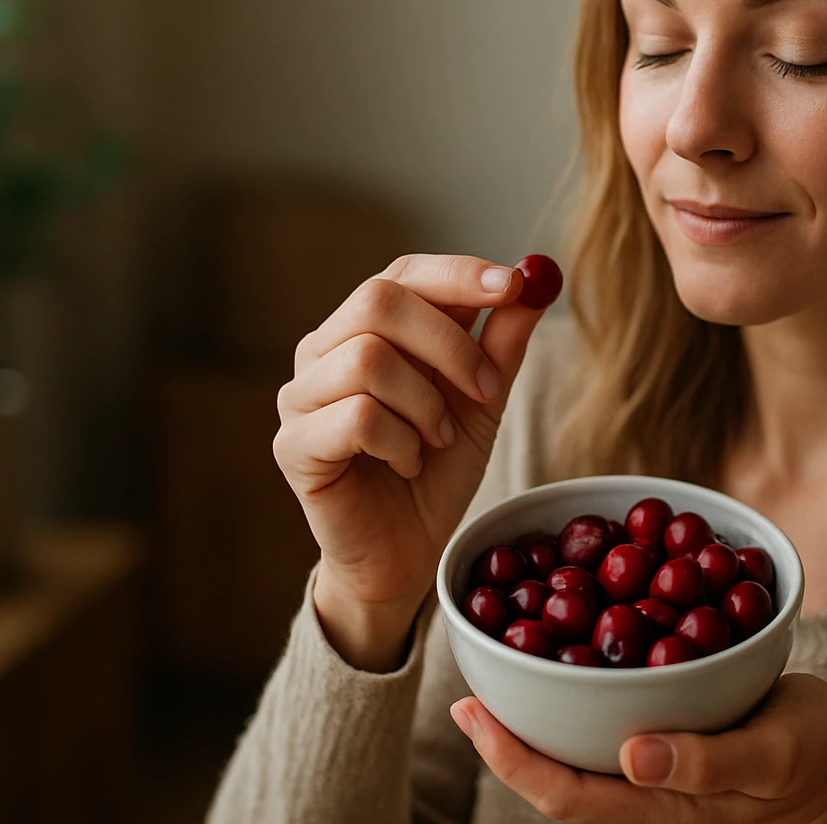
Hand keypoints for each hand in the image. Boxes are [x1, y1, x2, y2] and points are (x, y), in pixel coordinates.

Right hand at [272, 253, 552, 669]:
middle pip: (379, 300)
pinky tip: (408, 464)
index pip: (403, 273)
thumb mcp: (483, 401)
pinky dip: (401, 442)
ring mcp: (300, 397)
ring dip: (426, 403)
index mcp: (366, 328)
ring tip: (438, 439)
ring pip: (368, 358)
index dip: (457, 274)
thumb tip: (534, 280)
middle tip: (487, 390)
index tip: (512, 285)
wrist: (407, 552)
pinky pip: (356, 417)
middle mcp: (323, 351)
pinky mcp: (292, 446)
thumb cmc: (436, 469)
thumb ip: (500, 342)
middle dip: (450, 343)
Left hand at [449, 673, 826, 823]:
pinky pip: (606, 732)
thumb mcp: (776, 757)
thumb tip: (635, 756)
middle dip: (506, 737)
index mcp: (660, 807)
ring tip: (501, 672)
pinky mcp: (669, 750)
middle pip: (555, 778)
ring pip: (576, 756)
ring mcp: (653, 778)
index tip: (472, 713)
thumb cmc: (814, 760)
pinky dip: (576, 699)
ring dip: (534, 721)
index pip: (564, 794)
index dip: (510, 758)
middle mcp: (643, 797)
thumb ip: (710, 763)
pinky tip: (566, 663)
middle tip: (469, 689)